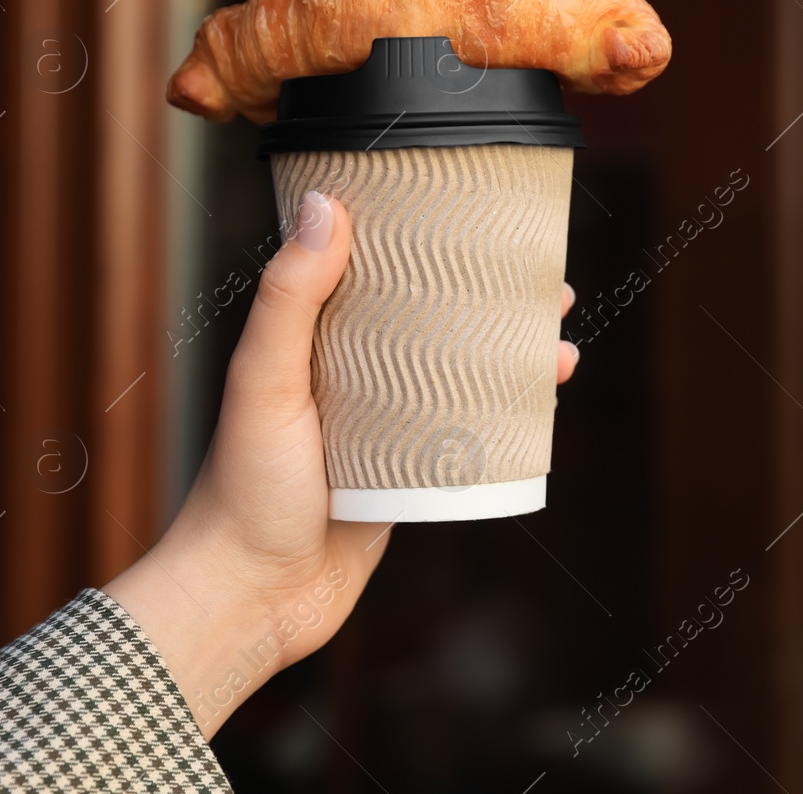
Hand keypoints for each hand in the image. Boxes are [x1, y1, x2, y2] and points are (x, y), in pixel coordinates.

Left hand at [105, 191, 578, 738]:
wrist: (252, 599)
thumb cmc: (243, 491)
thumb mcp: (264, 381)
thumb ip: (289, 297)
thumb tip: (326, 203)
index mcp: (313, 340)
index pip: (378, 270)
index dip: (431, 241)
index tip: (479, 219)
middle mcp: (352, 375)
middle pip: (435, 321)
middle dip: (494, 303)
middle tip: (550, 288)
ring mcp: (384, 424)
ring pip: (459, 375)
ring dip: (512, 358)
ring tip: (560, 346)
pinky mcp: (408, 472)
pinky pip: (466, 433)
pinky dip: (507, 415)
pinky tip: (542, 407)